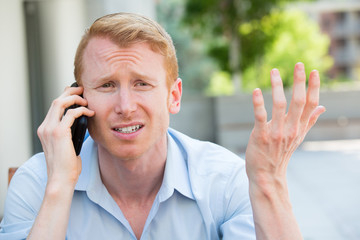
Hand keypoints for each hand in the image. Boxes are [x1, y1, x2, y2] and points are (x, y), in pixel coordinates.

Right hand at [37, 85, 94, 184]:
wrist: (61, 179)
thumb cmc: (67, 165)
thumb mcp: (67, 146)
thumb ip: (69, 133)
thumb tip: (82, 123)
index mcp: (45, 130)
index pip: (54, 107)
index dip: (65, 97)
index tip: (77, 94)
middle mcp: (45, 127)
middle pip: (56, 101)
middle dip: (70, 92)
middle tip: (83, 90)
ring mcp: (50, 129)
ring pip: (61, 103)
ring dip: (75, 98)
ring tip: (87, 100)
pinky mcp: (59, 133)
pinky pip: (71, 113)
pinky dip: (82, 110)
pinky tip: (90, 112)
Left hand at [245, 62, 325, 189]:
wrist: (267, 175)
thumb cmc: (281, 153)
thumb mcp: (298, 137)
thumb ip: (309, 121)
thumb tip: (322, 106)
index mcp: (300, 128)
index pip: (310, 104)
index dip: (313, 87)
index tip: (314, 71)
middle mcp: (291, 129)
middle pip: (298, 101)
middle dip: (299, 82)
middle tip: (299, 64)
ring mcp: (276, 132)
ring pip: (279, 105)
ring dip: (277, 87)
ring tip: (274, 71)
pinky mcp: (261, 135)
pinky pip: (260, 117)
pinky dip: (258, 103)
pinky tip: (256, 91)